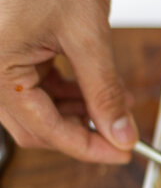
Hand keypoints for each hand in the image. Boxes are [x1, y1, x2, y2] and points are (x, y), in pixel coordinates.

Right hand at [0, 0, 137, 162]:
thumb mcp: (87, 34)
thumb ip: (103, 90)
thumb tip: (120, 131)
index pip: (46, 131)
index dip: (89, 147)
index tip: (122, 152)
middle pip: (37, 126)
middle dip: (83, 131)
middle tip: (121, 133)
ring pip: (36, 108)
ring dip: (78, 111)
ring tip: (116, 105)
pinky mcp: (4, 48)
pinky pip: (33, 85)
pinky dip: (66, 91)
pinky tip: (94, 88)